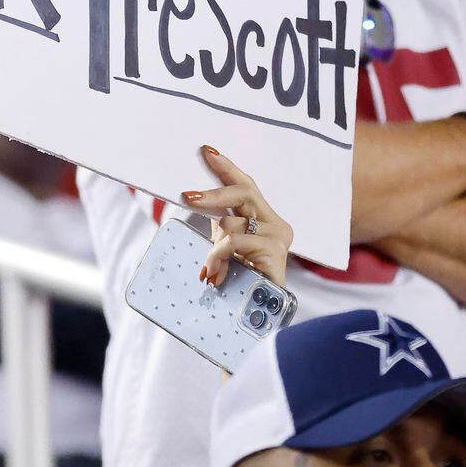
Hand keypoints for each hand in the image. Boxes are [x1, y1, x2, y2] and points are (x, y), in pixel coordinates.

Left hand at [181, 146, 292, 287]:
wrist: (258, 315)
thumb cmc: (242, 282)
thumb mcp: (227, 248)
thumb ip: (220, 228)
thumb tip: (195, 201)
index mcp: (266, 220)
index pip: (247, 185)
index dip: (227, 168)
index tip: (208, 151)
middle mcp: (277, 225)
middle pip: (243, 192)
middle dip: (213, 194)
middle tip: (188, 195)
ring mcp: (278, 239)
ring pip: (231, 223)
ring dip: (214, 245)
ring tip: (212, 268)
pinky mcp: (274, 253)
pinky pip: (234, 242)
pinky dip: (218, 254)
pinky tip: (215, 272)